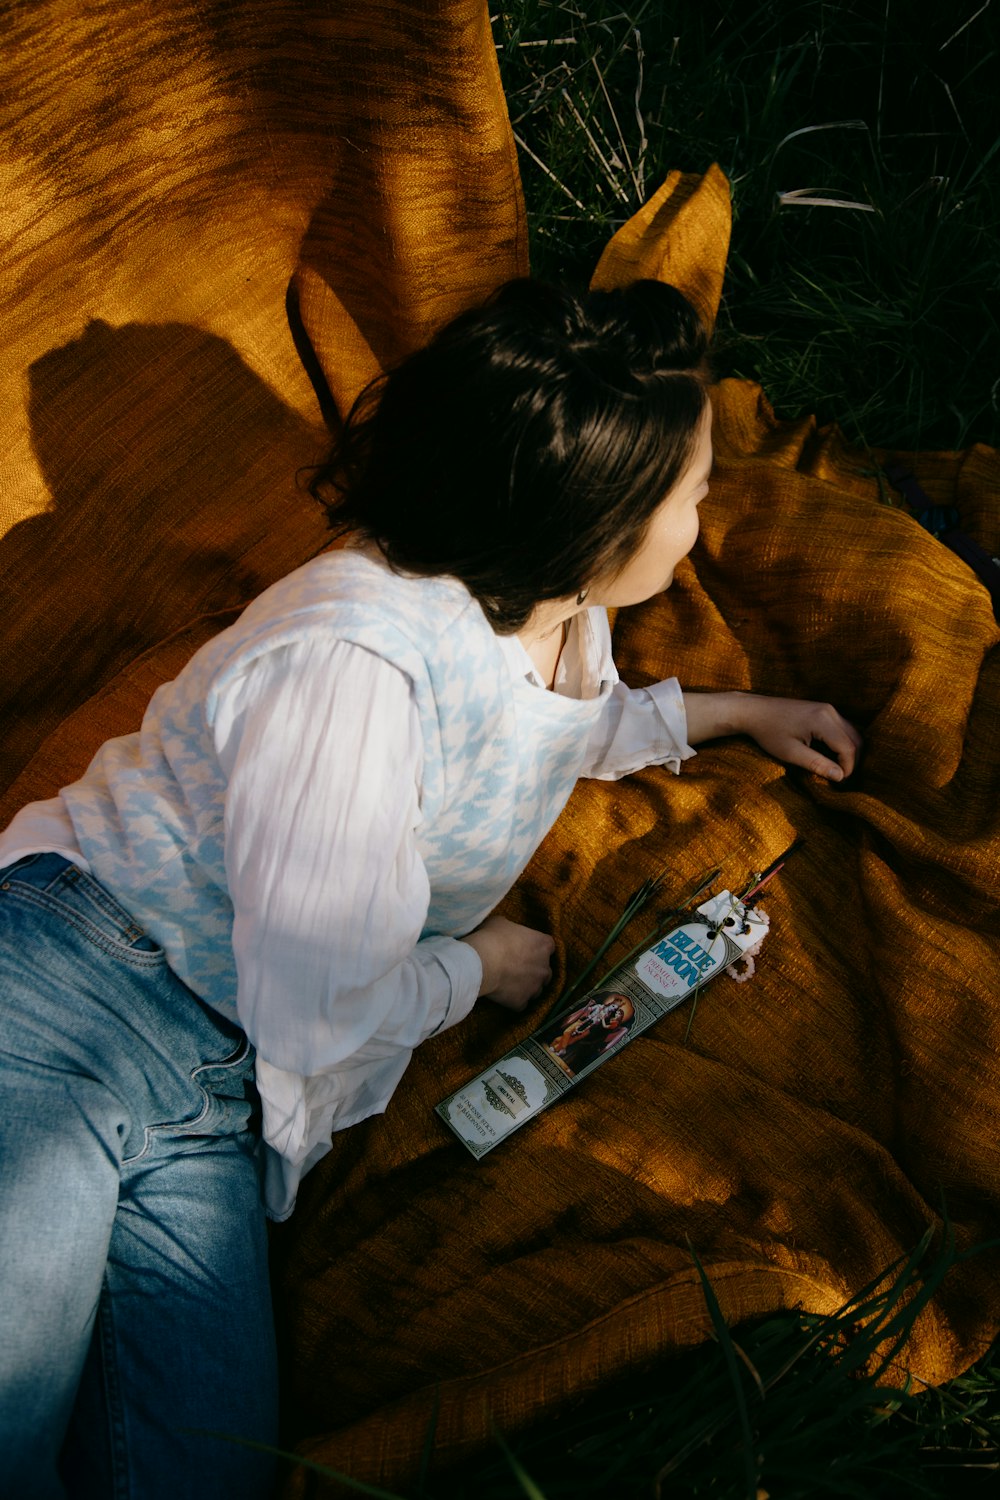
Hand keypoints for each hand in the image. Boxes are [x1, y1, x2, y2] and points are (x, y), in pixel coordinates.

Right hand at [462, 915, 554, 1010]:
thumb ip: (511, 929)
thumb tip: (506, 932)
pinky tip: (502, 995)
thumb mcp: (501, 923)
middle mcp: (545, 968)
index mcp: (543, 945)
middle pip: (545, 971)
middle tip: (517, 968)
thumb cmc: (492, 938)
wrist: (481, 962)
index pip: (548, 946)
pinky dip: (514, 1001)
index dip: (537, 948)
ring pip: (535, 990)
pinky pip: (521, 1003)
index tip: (526, 949)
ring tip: (510, 984)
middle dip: (535, 971)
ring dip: (526, 987)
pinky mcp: (522, 1002)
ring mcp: (535, 987)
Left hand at [683, 690, 861, 781]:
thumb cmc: (769, 733)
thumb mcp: (791, 753)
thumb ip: (817, 764)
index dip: (848, 768)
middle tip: (840, 778)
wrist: (754, 711)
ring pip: (852, 732)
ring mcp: (827, 708)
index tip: (838, 782)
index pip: (848, 748)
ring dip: (849, 752)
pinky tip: (832, 756)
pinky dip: (843, 743)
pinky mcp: (823, 710)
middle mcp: (829, 711)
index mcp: (822, 720)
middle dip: (852, 761)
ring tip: (837, 769)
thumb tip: (841, 777)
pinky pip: (843, 727)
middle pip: (855, 739)